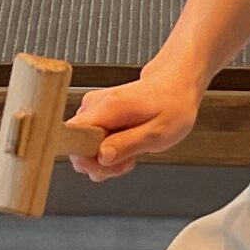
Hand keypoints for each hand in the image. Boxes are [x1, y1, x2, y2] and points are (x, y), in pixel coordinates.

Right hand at [71, 59, 205, 179]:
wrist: (175, 85)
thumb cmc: (172, 105)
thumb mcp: (159, 132)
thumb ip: (128, 144)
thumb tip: (102, 157)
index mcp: (108, 107)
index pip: (73, 136)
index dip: (87, 158)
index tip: (108, 164)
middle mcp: (94, 105)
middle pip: (78, 147)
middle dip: (101, 164)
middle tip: (128, 160)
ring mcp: (93, 110)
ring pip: (84, 148)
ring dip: (107, 159)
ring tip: (131, 151)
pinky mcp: (95, 116)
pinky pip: (91, 142)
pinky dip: (108, 151)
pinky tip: (126, 146)